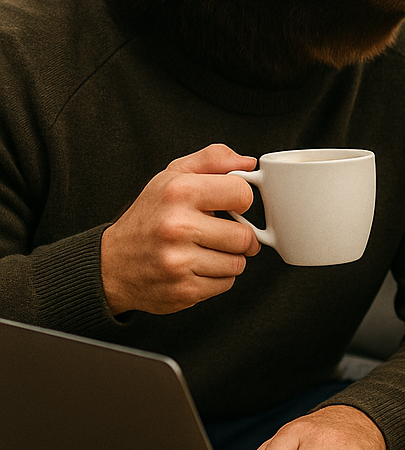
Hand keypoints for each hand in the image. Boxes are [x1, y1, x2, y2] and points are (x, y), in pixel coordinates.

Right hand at [100, 144, 260, 315]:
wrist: (111, 265)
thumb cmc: (149, 216)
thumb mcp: (173, 175)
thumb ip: (213, 159)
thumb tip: (249, 163)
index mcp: (178, 191)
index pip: (242, 194)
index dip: (241, 201)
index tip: (231, 205)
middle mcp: (177, 226)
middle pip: (244, 236)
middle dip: (238, 235)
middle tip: (219, 233)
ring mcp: (178, 261)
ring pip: (238, 263)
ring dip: (228, 258)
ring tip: (203, 249)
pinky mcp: (183, 290)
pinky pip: (227, 283)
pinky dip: (217, 277)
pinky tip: (196, 267)